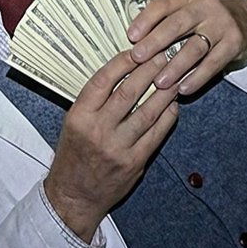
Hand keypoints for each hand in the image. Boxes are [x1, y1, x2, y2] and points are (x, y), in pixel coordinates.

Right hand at [44, 49, 178, 241]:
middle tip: (163, 55)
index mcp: (79, 117)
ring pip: (147, 112)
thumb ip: (94, 101)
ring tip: (173, 75)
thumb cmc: (73, 156)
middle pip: (129, 93)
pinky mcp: (135, 162)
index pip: (103, 81)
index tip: (135, 51)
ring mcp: (119, 148)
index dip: (121, 63)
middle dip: (149, 70)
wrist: (75, 196)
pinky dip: (167, 116)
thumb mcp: (72, 123)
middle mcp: (98, 131)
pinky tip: (172, 104)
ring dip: (164, 91)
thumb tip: (121, 73)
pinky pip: (156, 134)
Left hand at [127, 0, 246, 96]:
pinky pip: (213, 63)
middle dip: (155, 42)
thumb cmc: (206, 15)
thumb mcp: (188, 5)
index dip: (146, 19)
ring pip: (195, 47)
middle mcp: (206, 5)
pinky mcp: (234, 43)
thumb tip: (134, 39)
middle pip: (177, 24)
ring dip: (175, 66)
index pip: (164, 3)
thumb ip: (166, 17)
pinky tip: (183, 89)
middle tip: (138, 58)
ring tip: (160, 81)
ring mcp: (222, 24)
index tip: (131, 36)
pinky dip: (197, 78)